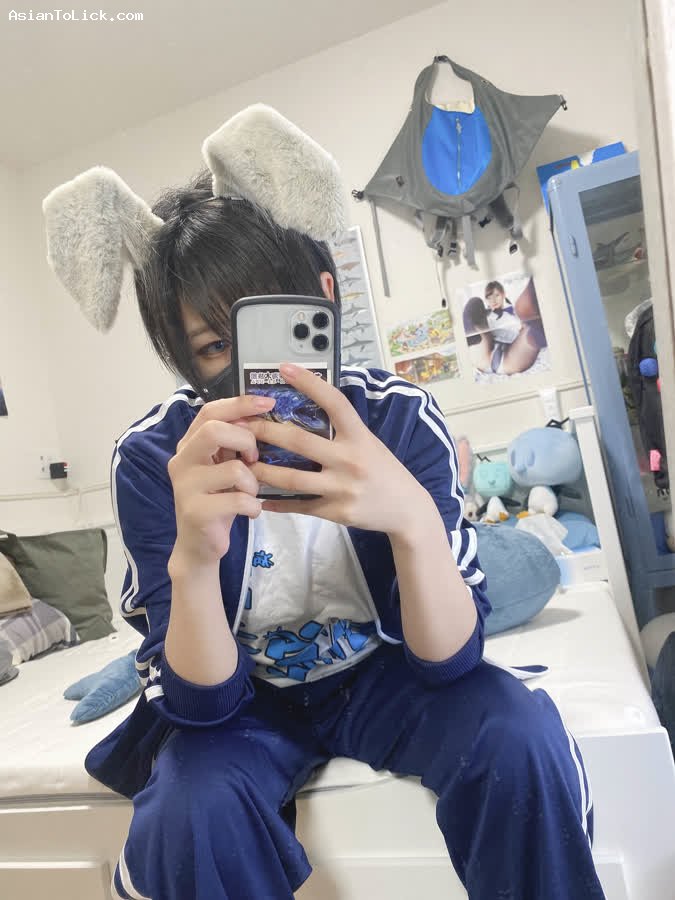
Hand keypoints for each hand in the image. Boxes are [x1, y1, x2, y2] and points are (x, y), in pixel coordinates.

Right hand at [167, 393, 275, 571]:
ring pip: (233, 469)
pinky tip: (249, 512)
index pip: (210, 412)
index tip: (268, 403)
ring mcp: (185, 487)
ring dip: (252, 482)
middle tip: (253, 458)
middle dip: (245, 441)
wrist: (200, 545)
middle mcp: (181, 461)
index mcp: (188, 445)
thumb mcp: (225, 466)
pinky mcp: (196, 511)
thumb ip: (234, 442)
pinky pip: (238, 500)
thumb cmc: (218, 500)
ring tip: (248, 493)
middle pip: (213, 431)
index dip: (240, 404)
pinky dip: (253, 506)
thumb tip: (263, 413)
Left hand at [243, 364, 431, 537]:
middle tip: (242, 425)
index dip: (309, 383)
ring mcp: (342, 488)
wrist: (406, 510)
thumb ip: (342, 429)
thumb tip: (309, 405)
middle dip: (265, 432)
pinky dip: (278, 502)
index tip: (284, 368)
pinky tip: (261, 498)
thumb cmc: (384, 470)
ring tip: (243, 463)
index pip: (333, 402)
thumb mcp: (369, 442)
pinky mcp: (336, 512)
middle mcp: (350, 459)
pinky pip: (299, 505)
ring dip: (262, 470)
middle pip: (299, 442)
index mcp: (359, 436)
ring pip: (291, 478)